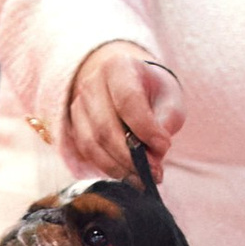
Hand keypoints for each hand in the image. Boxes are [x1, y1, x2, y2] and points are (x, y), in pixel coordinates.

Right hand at [62, 44, 184, 181]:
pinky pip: (87, 152)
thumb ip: (164, 124)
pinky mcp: (74, 126)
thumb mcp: (170, 101)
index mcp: (118, 67)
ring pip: (92, 144)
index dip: (145, 128)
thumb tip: (152, 157)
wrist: (133, 86)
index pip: (128, 101)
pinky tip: (128, 174)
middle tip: (154, 172)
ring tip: (143, 178)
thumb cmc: (155, 93)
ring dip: (119, 167)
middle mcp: (92, 84)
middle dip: (131, 156)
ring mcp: (78, 105)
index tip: (164, 146)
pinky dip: (108, 167)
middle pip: (105, 127)